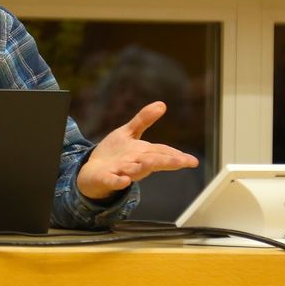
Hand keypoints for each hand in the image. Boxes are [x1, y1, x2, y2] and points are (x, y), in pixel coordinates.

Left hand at [76, 101, 198, 200]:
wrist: (91, 172)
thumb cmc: (114, 154)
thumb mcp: (128, 133)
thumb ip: (144, 120)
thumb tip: (162, 104)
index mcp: (143, 153)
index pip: (163, 152)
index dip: (177, 156)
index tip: (193, 161)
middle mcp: (135, 164)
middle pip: (154, 162)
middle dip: (168, 161)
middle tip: (183, 162)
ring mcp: (121, 172)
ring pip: (135, 171)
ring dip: (143, 168)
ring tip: (151, 163)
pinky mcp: (107, 178)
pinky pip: (113, 181)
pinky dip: (118, 182)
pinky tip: (124, 181)